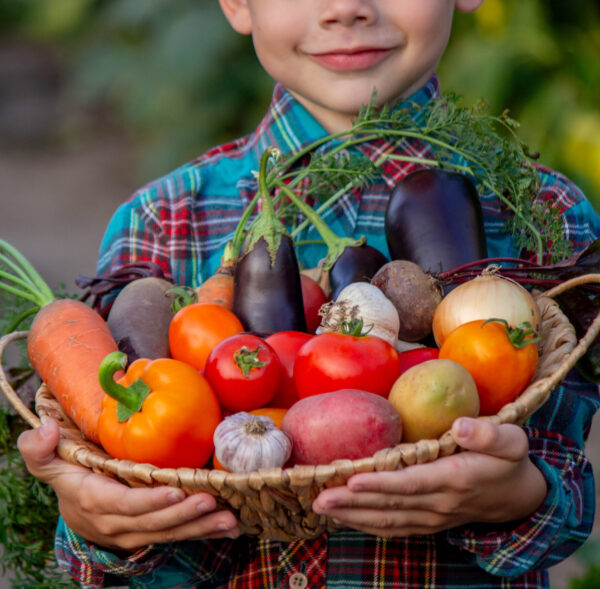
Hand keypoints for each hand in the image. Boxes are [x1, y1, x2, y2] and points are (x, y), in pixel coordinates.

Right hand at [17, 419, 239, 550]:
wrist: (74, 509)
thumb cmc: (68, 476)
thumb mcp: (46, 462)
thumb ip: (39, 448)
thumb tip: (46, 430)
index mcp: (96, 501)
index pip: (125, 505)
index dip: (150, 501)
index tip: (176, 492)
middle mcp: (117, 522)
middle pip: (154, 522)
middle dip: (184, 515)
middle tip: (212, 502)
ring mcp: (136, 531)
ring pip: (170, 532)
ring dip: (201, 527)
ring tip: (229, 520)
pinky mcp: (151, 533)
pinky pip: (178, 534)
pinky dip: (204, 531)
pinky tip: (229, 527)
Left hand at [312, 417, 546, 536]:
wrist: (520, 498)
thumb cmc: (509, 461)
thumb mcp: (511, 440)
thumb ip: (487, 433)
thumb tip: (459, 426)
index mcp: (455, 478)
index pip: (411, 483)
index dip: (381, 483)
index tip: (352, 478)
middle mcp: (439, 503)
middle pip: (390, 504)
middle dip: (353, 502)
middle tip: (320, 498)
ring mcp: (432, 517)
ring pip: (387, 519)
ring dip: (353, 515)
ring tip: (322, 507)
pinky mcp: (427, 522)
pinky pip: (393, 527)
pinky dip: (367, 524)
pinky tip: (344, 518)